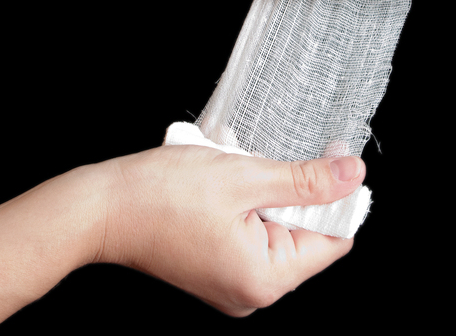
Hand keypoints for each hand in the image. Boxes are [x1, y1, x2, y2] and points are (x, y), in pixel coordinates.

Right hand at [92, 145, 364, 316]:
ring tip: (235, 176)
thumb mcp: (245, 177)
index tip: (330, 162)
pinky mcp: (216, 271)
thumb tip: (353, 174)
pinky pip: (251, 235)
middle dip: (292, 194)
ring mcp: (232, 284)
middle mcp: (251, 293)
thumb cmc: (161, 194)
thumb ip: (306, 180)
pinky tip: (222, 187)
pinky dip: (247, 206)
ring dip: (266, 195)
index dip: (336, 200)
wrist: (101, 208)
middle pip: (304, 237)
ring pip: (276, 231)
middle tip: (262, 166)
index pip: (332, 241)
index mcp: (263, 279)